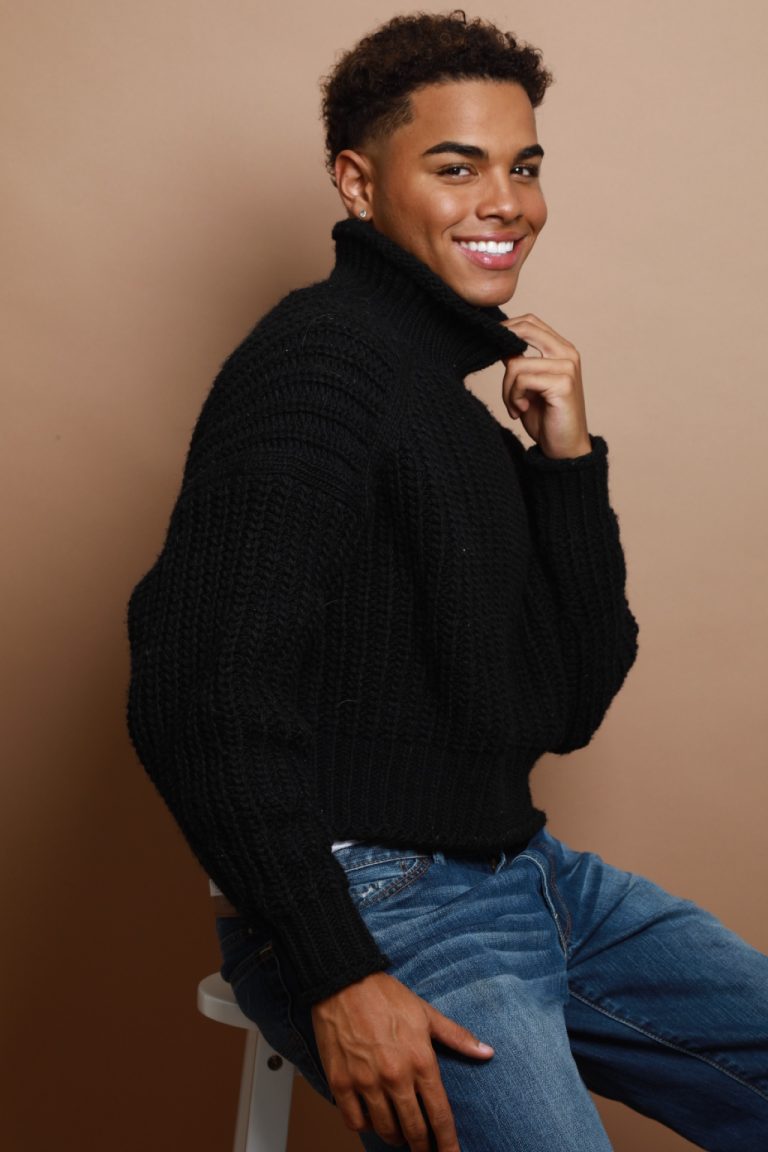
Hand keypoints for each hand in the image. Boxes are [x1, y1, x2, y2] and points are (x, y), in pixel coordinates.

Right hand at [311, 971, 493, 1150]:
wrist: (343, 981)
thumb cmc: (386, 996)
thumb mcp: (426, 1013)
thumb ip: (457, 1036)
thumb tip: (487, 1052)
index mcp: (420, 1060)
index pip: (440, 1115)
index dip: (448, 1142)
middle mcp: (395, 1076)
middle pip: (414, 1130)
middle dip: (422, 1146)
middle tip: (424, 1148)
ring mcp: (366, 1081)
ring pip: (385, 1130)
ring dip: (396, 1136)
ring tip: (399, 1132)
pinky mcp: (340, 1082)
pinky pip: (355, 1122)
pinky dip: (365, 1126)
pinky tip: (372, 1118)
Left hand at [501, 314, 591, 459]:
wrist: (564, 448)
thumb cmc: (545, 417)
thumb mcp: (527, 385)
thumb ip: (519, 362)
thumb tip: (500, 343)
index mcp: (561, 350)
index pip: (530, 322)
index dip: (507, 328)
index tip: (491, 347)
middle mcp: (567, 353)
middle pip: (525, 329)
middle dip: (502, 349)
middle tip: (498, 373)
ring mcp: (567, 367)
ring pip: (516, 364)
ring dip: (507, 389)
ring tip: (515, 406)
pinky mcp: (563, 383)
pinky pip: (522, 380)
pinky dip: (514, 397)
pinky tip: (521, 410)